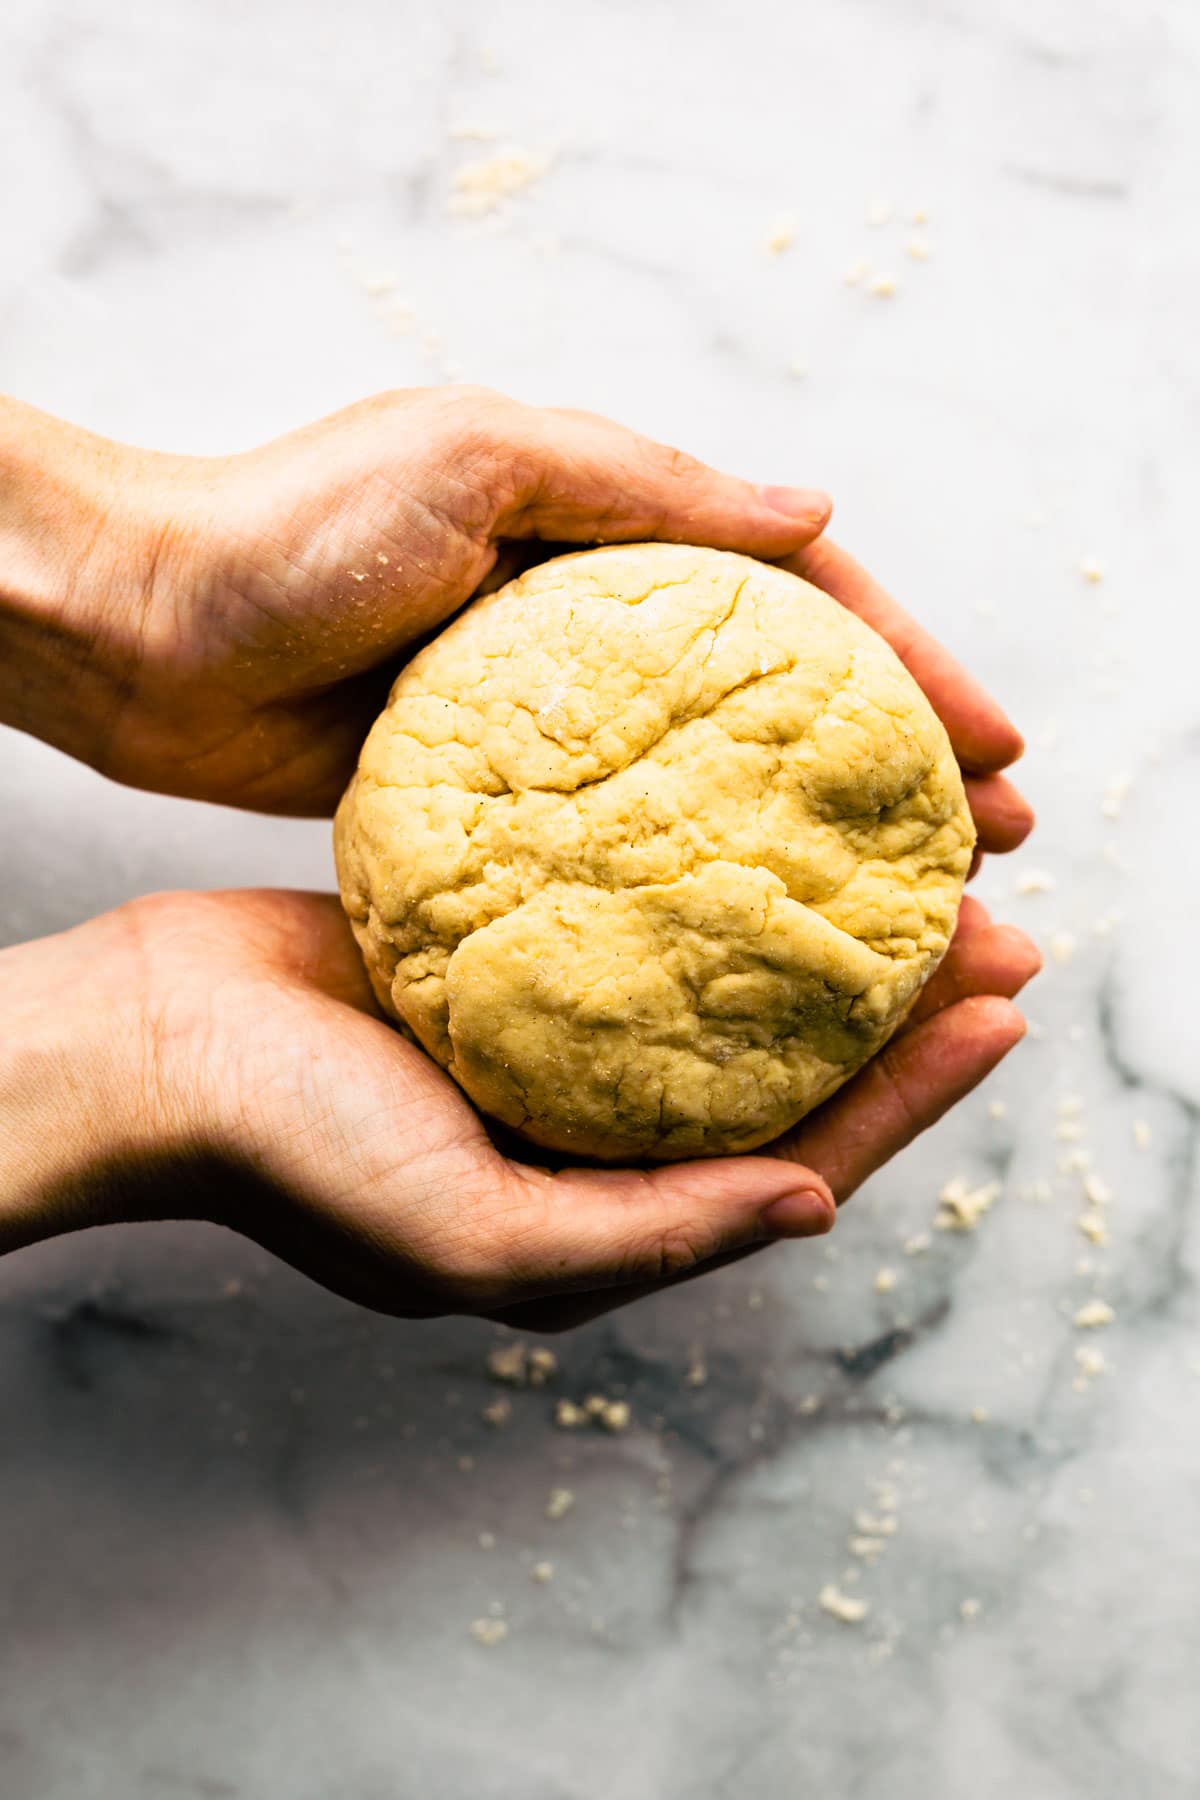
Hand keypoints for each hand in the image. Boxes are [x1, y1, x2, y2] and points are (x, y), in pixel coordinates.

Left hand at [0, 388, 1028, 851]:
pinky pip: (626, 835)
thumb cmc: (290, 529)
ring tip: (906, 906)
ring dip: (813, 833)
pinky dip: (699, 873)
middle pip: (784, 696)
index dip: (909, 666)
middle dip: (891, 764)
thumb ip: (643, 485)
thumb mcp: (475, 460)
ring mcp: (553, 717)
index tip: (994, 744)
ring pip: (720, 775)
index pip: (801, 598)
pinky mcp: (496, 793)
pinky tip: (753, 929)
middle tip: (989, 846)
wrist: (142, 633)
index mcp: (610, 531)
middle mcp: (596, 622)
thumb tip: (813, 509)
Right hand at [0, 888, 1038, 1324]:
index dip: (909, 1093)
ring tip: (903, 869)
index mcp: (602, 1213)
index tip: (998, 1006)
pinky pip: (635, 924)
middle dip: (892, 1008)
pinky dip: (704, 887)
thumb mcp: (476, 1233)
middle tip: (993, 922)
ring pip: (720, 992)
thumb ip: (651, 1231)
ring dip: (810, 938)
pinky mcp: (507, 960)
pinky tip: (754, 830)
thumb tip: (815, 1203)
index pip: (799, 1155)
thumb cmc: (292, 1155)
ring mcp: (551, 1042)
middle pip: (782, 1069)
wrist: (152, 1044)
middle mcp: (592, 1134)